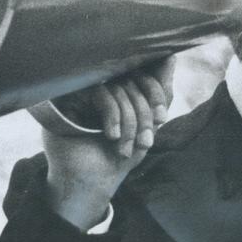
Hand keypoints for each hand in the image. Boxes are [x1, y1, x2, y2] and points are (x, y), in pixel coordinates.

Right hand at [42, 58, 174, 229]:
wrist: (91, 183)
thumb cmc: (117, 156)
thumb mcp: (146, 126)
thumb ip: (159, 95)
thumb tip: (170, 57)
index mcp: (118, 90)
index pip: (143, 73)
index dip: (155, 93)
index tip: (162, 117)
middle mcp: (101, 85)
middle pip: (132, 80)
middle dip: (144, 115)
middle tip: (145, 141)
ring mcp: (84, 90)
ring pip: (119, 88)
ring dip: (130, 122)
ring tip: (126, 148)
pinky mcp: (70, 97)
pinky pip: (101, 93)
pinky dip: (113, 116)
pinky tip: (111, 136)